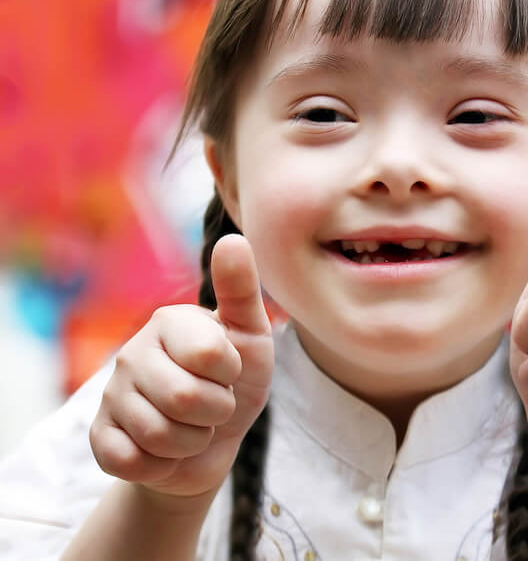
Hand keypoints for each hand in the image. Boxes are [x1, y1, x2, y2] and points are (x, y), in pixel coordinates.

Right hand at [90, 234, 273, 498]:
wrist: (216, 439)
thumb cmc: (236, 379)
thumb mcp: (250, 333)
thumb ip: (241, 288)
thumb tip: (232, 238)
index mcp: (169, 321)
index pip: (209, 357)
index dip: (229, 374)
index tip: (228, 370)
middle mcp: (133, 353)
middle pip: (185, 399)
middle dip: (216, 412)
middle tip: (214, 404)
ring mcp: (112, 396)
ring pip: (161, 436)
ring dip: (193, 441)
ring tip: (194, 425)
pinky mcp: (101, 438)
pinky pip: (131, 462)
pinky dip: (162, 465)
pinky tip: (165, 450)